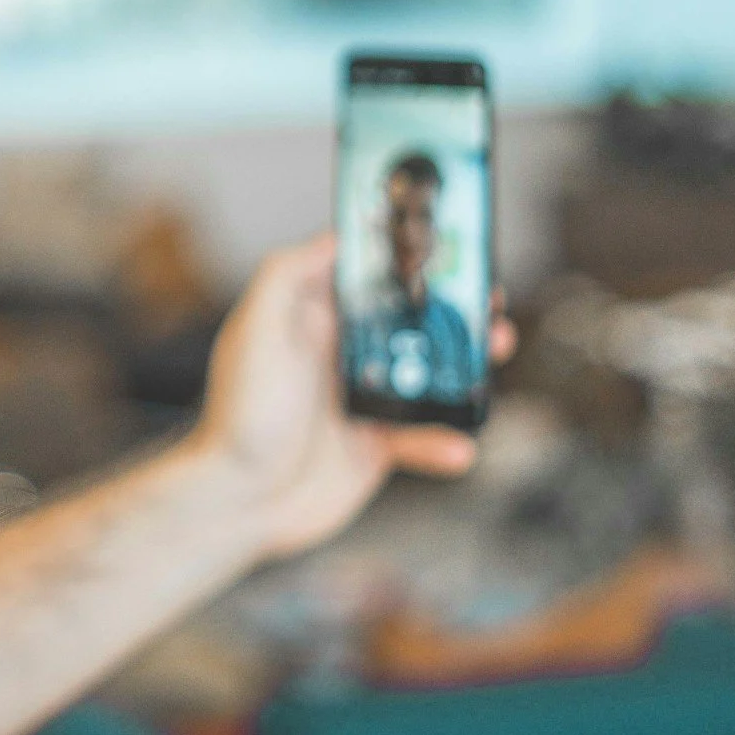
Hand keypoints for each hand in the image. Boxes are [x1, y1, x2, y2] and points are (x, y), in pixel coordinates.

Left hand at [190, 234, 514, 559]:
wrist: (238, 500)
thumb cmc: (240, 414)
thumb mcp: (257, 328)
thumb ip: (288, 274)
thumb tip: (334, 235)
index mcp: (311, 320)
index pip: (366, 276)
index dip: (406, 261)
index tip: (447, 246)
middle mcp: (338, 355)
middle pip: (407, 321)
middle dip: (452, 309)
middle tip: (488, 301)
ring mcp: (359, 401)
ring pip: (427, 374)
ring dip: (467, 364)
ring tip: (495, 349)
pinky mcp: (372, 447)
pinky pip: (421, 436)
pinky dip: (444, 441)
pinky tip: (458, 446)